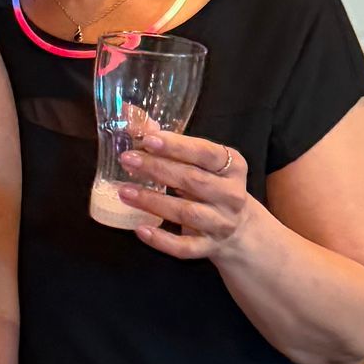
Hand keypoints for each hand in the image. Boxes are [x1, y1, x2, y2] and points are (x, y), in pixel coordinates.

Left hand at [118, 117, 254, 260]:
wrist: (240, 231)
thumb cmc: (213, 186)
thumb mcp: (201, 162)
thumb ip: (170, 141)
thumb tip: (130, 115)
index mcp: (233, 166)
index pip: (206, 153)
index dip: (177, 146)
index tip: (148, 139)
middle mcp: (231, 195)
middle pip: (193, 181)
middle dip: (158, 169)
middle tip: (127, 160)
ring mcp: (221, 223)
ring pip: (186, 213)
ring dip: (153, 201)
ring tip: (124, 191)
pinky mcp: (209, 248)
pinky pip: (185, 247)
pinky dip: (162, 240)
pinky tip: (140, 229)